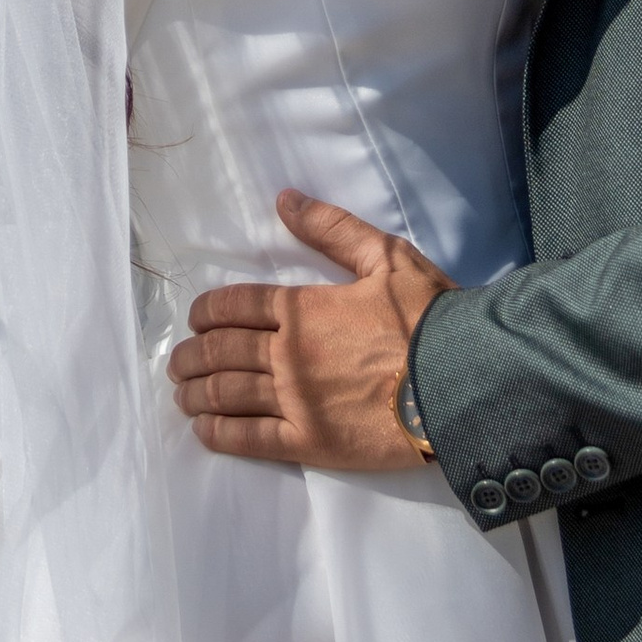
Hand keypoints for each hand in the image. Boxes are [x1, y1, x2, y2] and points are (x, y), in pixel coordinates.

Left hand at [169, 192, 451, 472]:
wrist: (463, 377)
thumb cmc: (428, 315)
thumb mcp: (386, 256)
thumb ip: (332, 228)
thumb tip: (284, 198)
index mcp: (302, 308)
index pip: (234, 307)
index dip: (205, 313)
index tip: (195, 321)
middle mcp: (288, 355)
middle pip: (220, 352)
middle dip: (191, 356)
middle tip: (178, 362)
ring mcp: (296, 401)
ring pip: (226, 395)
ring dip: (195, 393)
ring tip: (182, 395)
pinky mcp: (310, 442)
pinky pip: (250, 440)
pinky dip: (219, 434)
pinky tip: (203, 430)